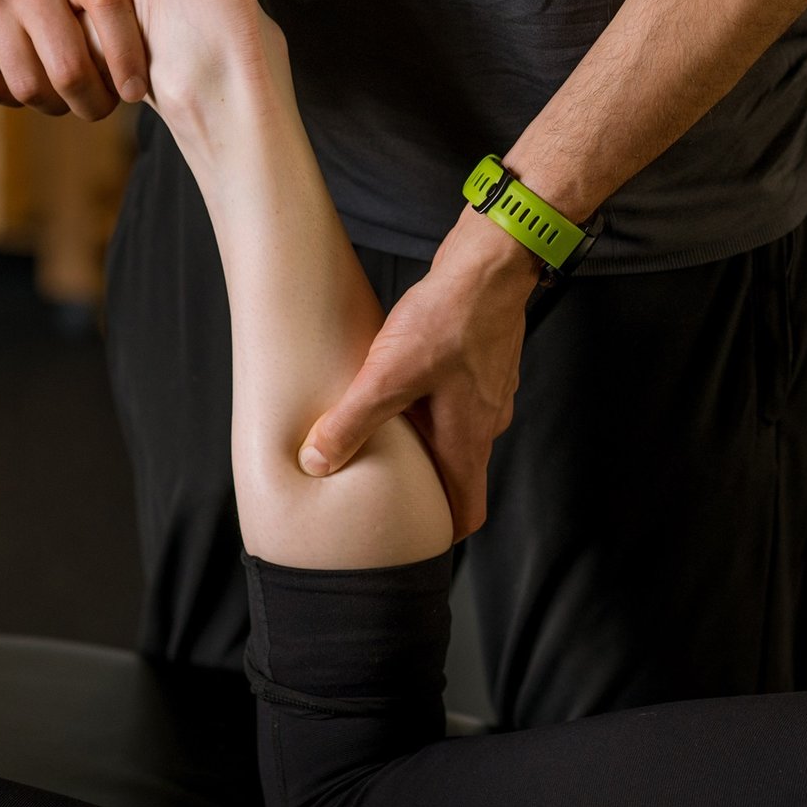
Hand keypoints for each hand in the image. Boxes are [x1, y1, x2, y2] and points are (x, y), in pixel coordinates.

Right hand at [0, 0, 145, 119]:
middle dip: (93, 103)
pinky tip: (31, 86)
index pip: (108, 7)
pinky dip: (14, 100)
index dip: (126, 58)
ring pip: (28, 86)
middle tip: (103, 107)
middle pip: (68, 67)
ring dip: (54, 106)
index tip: (136, 92)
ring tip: (69, 98)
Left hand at [299, 210, 541, 537]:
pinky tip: (402, 381)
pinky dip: (430, 402)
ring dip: (424, 437)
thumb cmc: (450, 318)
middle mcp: (486, 422)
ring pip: (455, 432)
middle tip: (384, 484)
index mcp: (468, 439)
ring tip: (385, 429)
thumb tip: (316, 461)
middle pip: (458, 473)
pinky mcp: (483, 362)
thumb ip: (351, 421)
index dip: (442, 533)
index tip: (415, 543)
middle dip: (424, 484)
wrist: (491, 264)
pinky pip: (455, 398)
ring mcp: (489, 392)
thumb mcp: (388, 374)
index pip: (467, 511)